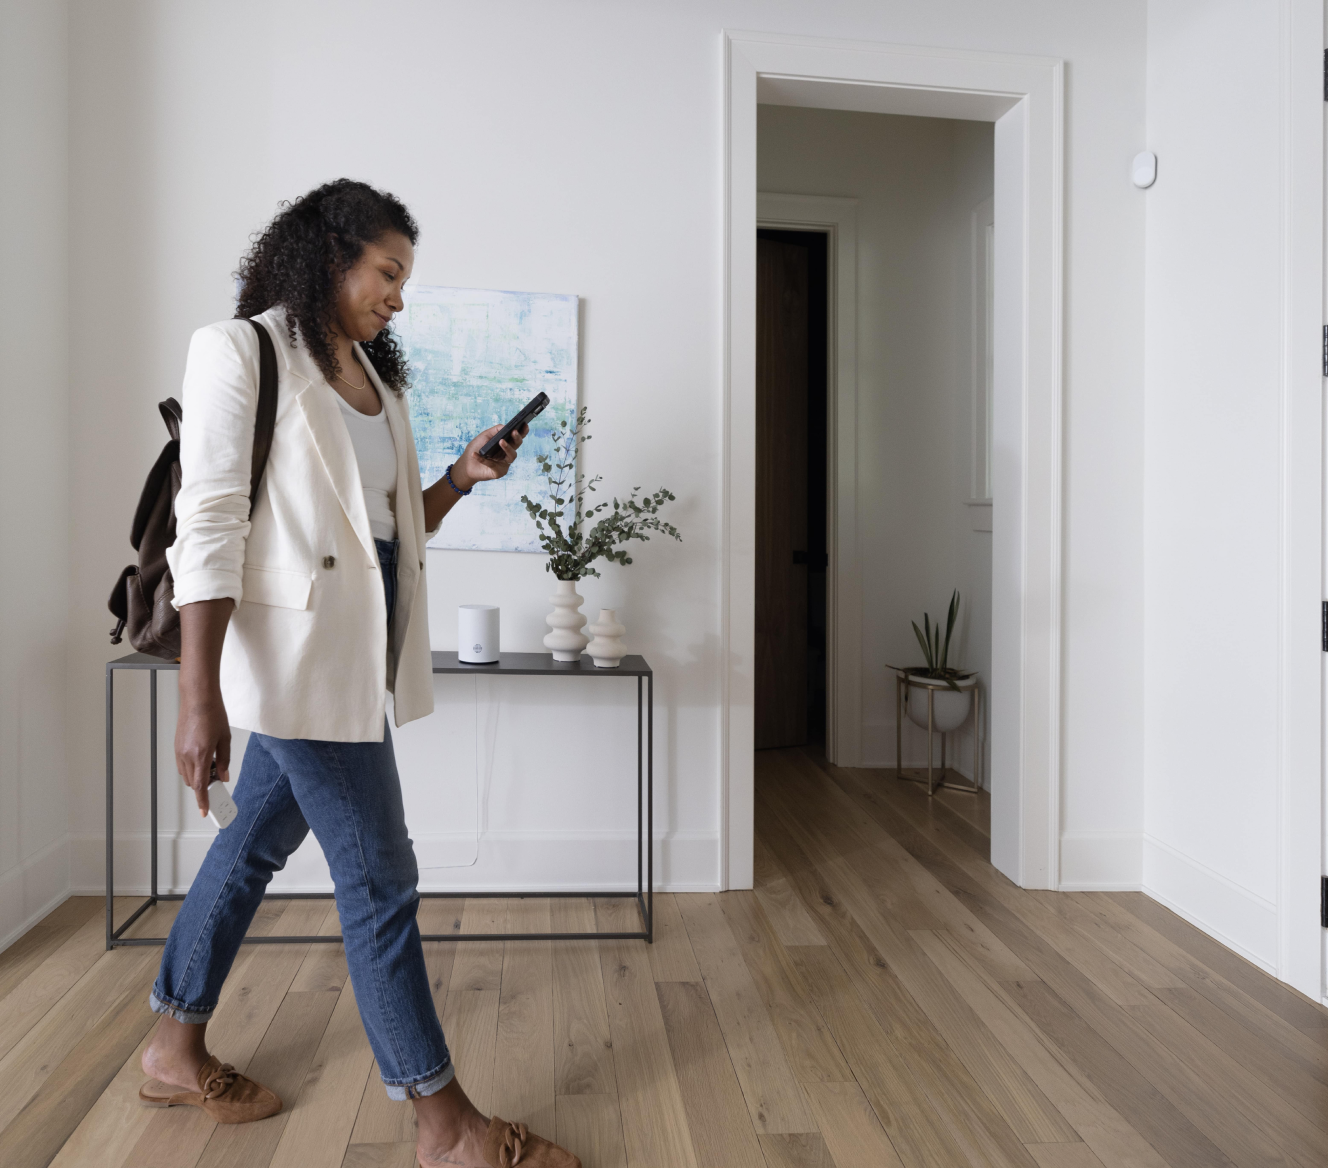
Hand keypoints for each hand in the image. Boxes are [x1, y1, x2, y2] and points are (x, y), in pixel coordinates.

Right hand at [175, 694, 229, 817]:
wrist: (198, 699)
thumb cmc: (214, 715)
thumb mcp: (225, 739)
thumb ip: (225, 760)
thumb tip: (224, 776)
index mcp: (201, 754)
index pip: (200, 785)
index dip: (202, 800)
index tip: (205, 811)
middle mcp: (187, 755)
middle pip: (192, 782)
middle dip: (203, 786)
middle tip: (217, 779)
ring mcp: (179, 751)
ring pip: (186, 774)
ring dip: (197, 776)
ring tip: (212, 765)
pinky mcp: (176, 746)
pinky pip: (182, 765)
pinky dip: (191, 768)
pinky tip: (202, 758)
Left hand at [451, 423, 526, 491]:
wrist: (466, 464)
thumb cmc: (477, 448)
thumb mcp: (485, 435)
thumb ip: (496, 430)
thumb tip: (506, 426)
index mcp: (506, 443)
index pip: (517, 437)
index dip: (523, 431)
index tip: (525, 424)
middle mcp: (507, 453)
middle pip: (517, 445)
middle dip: (517, 438)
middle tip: (514, 432)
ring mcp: (505, 463)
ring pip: (512, 455)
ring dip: (507, 448)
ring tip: (501, 441)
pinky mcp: (499, 472)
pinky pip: (493, 465)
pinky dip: (483, 460)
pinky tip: (475, 455)